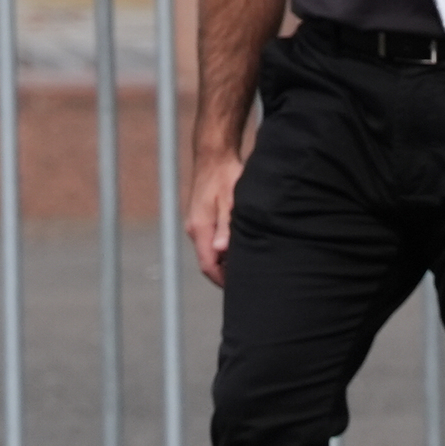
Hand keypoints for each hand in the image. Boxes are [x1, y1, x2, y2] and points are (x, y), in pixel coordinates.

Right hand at [186, 146, 242, 287]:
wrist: (215, 156)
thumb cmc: (226, 176)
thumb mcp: (231, 201)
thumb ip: (227, 226)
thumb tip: (221, 250)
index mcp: (200, 228)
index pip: (207, 265)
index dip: (222, 280)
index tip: (240, 289)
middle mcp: (195, 229)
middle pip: (209, 262)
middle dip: (226, 274)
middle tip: (249, 282)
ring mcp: (197, 223)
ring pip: (211, 252)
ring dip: (226, 262)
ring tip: (249, 268)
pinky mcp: (203, 218)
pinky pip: (212, 241)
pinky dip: (225, 249)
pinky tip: (241, 249)